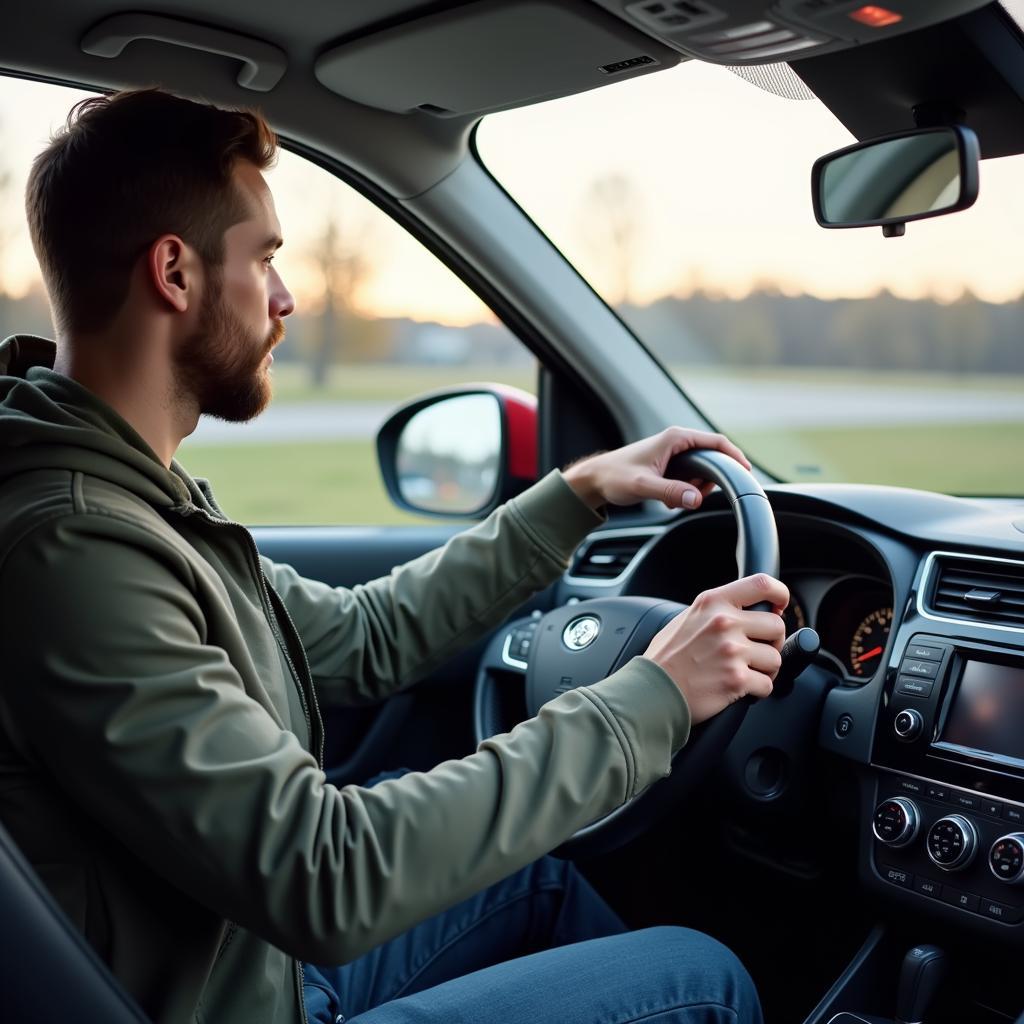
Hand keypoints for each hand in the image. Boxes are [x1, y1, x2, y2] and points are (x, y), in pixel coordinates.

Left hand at [562, 427, 750, 511]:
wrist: (595, 480)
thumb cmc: (614, 477)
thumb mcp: (643, 486)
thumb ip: (671, 491)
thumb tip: (696, 498)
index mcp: (675, 438)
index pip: (717, 442)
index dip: (735, 456)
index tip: (746, 472)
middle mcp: (677, 442)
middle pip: (712, 460)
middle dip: (708, 482)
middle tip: (694, 497)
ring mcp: (674, 454)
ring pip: (701, 473)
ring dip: (694, 489)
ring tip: (673, 499)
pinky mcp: (669, 466)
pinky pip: (689, 479)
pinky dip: (684, 492)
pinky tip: (666, 500)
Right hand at [644, 574, 787, 723]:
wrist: (652, 690)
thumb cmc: (666, 658)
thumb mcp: (688, 618)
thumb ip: (717, 611)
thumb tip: (750, 612)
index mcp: (713, 602)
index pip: (761, 584)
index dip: (779, 594)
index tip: (780, 606)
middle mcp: (724, 623)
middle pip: (777, 626)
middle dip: (772, 641)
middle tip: (756, 651)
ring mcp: (731, 651)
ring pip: (776, 658)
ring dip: (765, 669)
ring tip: (744, 671)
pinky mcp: (736, 680)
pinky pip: (767, 684)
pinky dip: (757, 690)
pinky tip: (739, 688)